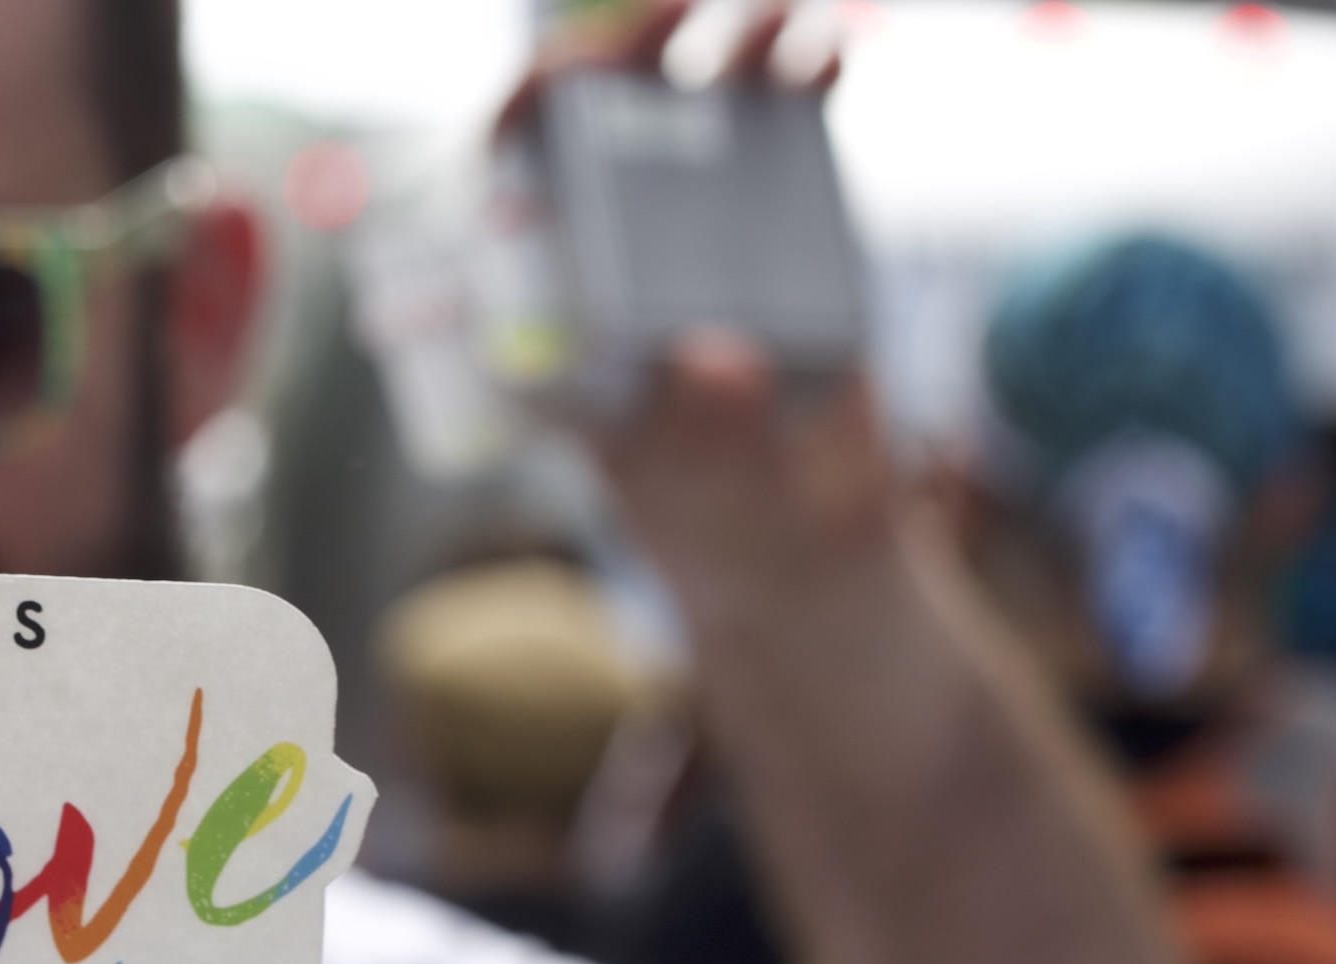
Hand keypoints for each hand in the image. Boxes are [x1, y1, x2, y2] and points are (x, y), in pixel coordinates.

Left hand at [492, 1, 888, 632]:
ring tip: (775, 13)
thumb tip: (718, 359)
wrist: (812, 538)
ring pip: (699, 100)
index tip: (557, 80)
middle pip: (604, 114)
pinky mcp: (788, 215)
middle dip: (627, 49)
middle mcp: (621, 245)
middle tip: (669, 18)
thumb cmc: (717, 519)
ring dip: (730, 41)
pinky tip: (826, 52)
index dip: (521, 119)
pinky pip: (787, 123)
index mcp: (558, 300)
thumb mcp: (698, 488)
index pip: (509, 189)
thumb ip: (702, 433)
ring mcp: (704, 221)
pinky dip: (805, 72)